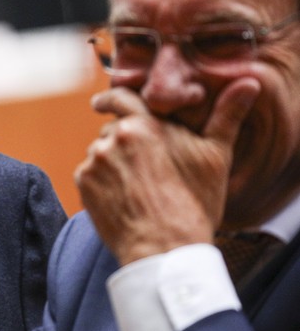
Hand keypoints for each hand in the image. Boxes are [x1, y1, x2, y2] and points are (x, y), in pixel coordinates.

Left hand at [74, 78, 259, 264]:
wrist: (165, 247)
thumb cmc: (194, 203)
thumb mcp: (215, 157)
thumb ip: (226, 116)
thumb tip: (247, 83)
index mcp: (144, 124)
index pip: (120, 98)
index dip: (111, 100)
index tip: (100, 103)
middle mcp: (114, 137)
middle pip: (112, 131)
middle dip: (123, 142)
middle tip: (143, 167)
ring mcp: (95, 160)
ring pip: (100, 153)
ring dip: (112, 163)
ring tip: (136, 188)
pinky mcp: (83, 183)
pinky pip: (89, 175)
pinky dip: (100, 183)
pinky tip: (122, 199)